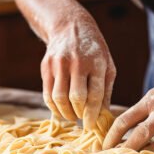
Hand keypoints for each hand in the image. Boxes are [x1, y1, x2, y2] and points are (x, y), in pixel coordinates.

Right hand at [42, 14, 115, 129]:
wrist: (70, 27)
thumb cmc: (94, 51)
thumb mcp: (107, 66)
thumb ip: (105, 91)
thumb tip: (103, 117)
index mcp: (96, 63)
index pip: (94, 94)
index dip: (92, 114)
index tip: (91, 126)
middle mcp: (76, 62)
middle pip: (75, 98)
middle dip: (79, 114)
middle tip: (82, 119)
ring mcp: (59, 63)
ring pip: (58, 98)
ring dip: (65, 113)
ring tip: (72, 116)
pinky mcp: (46, 66)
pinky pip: (47, 94)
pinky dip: (53, 107)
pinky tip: (61, 110)